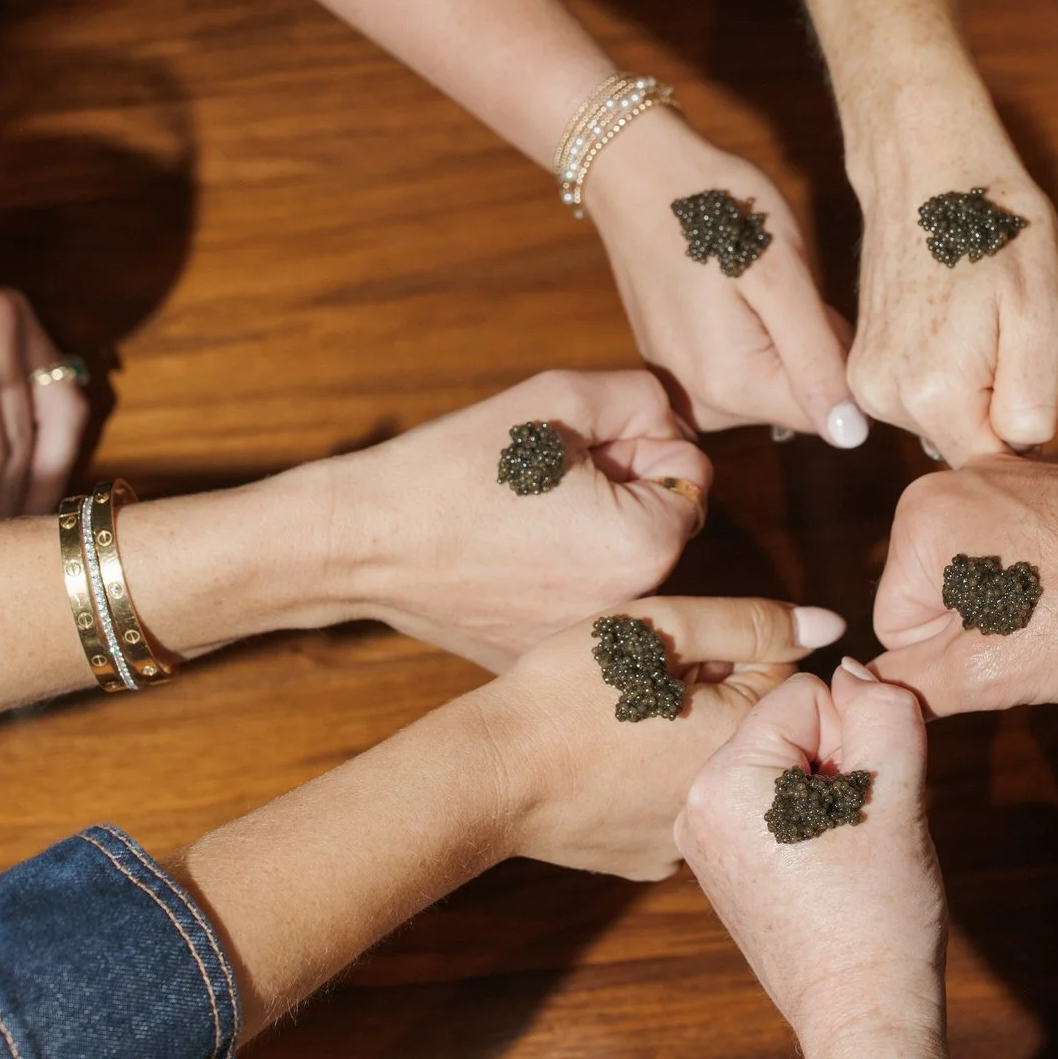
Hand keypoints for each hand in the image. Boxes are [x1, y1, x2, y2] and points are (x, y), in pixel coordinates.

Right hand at [311, 369, 716, 669]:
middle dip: (622, 493)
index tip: (577, 455)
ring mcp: (587, 646)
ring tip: (524, 522)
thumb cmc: (459, 465)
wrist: (365, 540)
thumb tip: (674, 429)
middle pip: (663, 524)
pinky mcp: (548, 662)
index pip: (692, 474)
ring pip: (624, 565)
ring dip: (595, 535)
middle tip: (545, 486)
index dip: (636, 446)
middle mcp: (631, 609)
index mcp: (648, 544)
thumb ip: (644, 399)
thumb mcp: (562, 396)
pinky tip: (505, 562)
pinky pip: (582, 605)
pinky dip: (559, 579)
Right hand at [470, 595, 847, 879]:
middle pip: (750, 728)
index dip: (731, 650)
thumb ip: (752, 622)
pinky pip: (673, 808)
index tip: (678, 655)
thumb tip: (829, 625)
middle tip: (647, 685)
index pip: (785, 677)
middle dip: (714, 697)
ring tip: (624, 725)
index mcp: (746, 736)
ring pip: (710, 768)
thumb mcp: (662, 627)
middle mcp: (733, 800)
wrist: (490, 774)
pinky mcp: (650, 861)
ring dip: (685, 741)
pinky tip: (610, 767)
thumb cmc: (569, 689)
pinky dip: (654, 783)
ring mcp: (691, 839)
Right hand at [585, 108, 866, 443]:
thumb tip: (851, 435)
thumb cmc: (716, 207)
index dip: (842, 358)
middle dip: (810, 346)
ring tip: (756, 280)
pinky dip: (753, 334)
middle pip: (797, 400)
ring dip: (782, 337)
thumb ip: (816, 357)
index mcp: (732, 387)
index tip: (820, 302)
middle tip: (784, 282)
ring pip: (772, 382)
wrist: (634, 171)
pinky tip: (734, 288)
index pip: (828, 412)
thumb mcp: (782, 273)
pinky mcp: (674, 365)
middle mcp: (702, 403)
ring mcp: (683, 385)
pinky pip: (740, 367)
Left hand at [676, 662, 947, 1058]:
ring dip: (828, 790)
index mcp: (723, 780)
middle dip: (839, 762)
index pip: (806, 692)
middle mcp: (695, 802)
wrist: (864, 1015)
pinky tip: (828, 867)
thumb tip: (854, 666)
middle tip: (856, 833)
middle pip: (791, 725)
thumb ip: (884, 708)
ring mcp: (702, 835)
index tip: (864, 804)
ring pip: (787, 761)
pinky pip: (773, 799)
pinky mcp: (720, 860)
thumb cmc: (878, 914)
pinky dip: (810, 817)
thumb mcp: (896, 795)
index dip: (857, 737)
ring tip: (843, 853)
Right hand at [847, 114, 1057, 463]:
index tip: (1034, 362)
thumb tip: (1021, 450)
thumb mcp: (1043, 311)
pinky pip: (922, 394)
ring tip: (979, 315)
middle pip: (971, 440)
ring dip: (975, 383)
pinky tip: (953, 316)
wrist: (924, 164)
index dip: (1031, 421)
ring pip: (947, 418)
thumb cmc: (994, 224)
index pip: (1000, 460)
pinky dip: (946, 368)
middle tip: (1010, 328)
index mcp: (933, 394)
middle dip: (1002, 400)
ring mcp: (865, 383)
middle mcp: (886, 400)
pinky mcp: (860, 364)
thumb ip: (1035, 401)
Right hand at [872, 457, 1057, 715]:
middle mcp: (952, 479)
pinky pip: (1018, 550)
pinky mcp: (1050, 482)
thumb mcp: (992, 672)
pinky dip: (1046, 576)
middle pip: (934, 597)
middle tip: (1046, 629)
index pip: (896, 626)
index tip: (1014, 645)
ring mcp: (1005, 475)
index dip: (953, 659)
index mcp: (919, 518)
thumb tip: (860, 685)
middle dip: (982, 629)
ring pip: (978, 578)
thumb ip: (912, 683)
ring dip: (1015, 607)